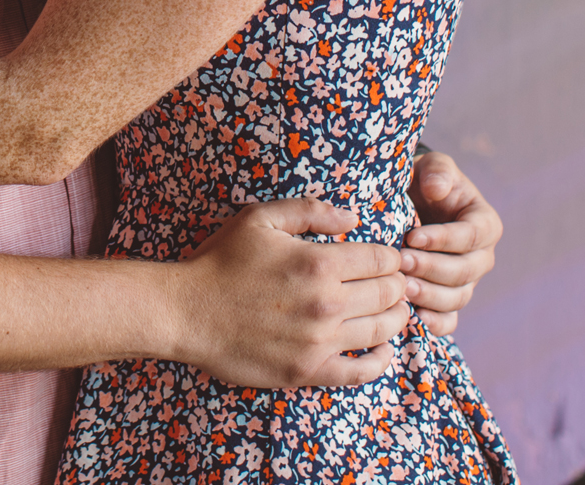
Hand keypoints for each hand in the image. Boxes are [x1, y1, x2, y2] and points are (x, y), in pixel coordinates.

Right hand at [171, 197, 409, 389]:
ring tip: (392, 310)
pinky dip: (380, 361)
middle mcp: (326, 304)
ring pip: (383, 330)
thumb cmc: (221, 261)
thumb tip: (354, 218)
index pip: (383, 260)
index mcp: (318, 263)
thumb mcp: (260, 219)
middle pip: (390, 294)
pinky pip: (360, 372)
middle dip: (398, 285)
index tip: (389, 259)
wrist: (186, 312)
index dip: (393, 257)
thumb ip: (311, 211)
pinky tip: (382, 350)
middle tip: (395, 283)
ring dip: (395, 317)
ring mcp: (319, 342)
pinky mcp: (308, 371)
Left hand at [399, 151, 500, 335]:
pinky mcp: (450, 299)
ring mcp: (467, 281)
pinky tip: (416, 318)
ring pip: (457, 297)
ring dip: (431, 296)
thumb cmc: (424, 181)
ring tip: (403, 289)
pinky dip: (437, 323)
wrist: (413, 203)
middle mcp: (482, 256)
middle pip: (464, 271)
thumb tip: (438, 189)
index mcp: (484, 223)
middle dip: (432, 268)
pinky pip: (451, 318)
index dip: (443, 239)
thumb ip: (437, 172)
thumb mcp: (432, 166)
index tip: (412, 237)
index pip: (470, 236)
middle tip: (401, 263)